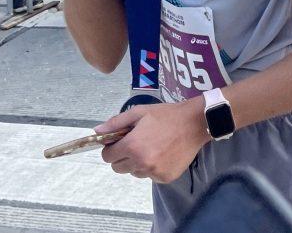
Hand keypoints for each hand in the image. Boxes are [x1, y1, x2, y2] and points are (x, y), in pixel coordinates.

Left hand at [95, 99, 209, 182]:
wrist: (194, 124)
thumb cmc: (166, 116)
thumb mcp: (139, 112)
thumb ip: (116, 123)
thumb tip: (97, 131)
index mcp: (132, 146)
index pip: (108, 157)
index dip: (111, 149)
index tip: (119, 142)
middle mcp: (141, 162)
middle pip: (118, 168)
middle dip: (121, 157)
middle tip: (135, 145)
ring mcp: (153, 173)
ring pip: (134, 173)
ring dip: (137, 163)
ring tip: (151, 148)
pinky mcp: (165, 178)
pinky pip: (150, 177)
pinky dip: (152, 168)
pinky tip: (161, 154)